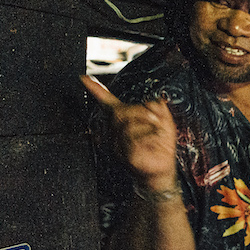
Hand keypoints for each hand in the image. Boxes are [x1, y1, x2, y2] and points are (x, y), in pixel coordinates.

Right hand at [82, 75, 177, 189]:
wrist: (162, 171)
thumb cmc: (161, 145)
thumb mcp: (165, 122)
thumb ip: (159, 108)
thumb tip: (154, 100)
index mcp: (125, 120)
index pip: (107, 102)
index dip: (96, 90)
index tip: (84, 78)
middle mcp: (118, 131)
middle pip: (121, 111)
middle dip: (141, 113)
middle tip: (156, 123)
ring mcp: (119, 144)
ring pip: (129, 124)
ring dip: (149, 126)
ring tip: (157, 135)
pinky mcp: (126, 154)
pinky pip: (135, 137)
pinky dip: (150, 137)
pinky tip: (155, 143)